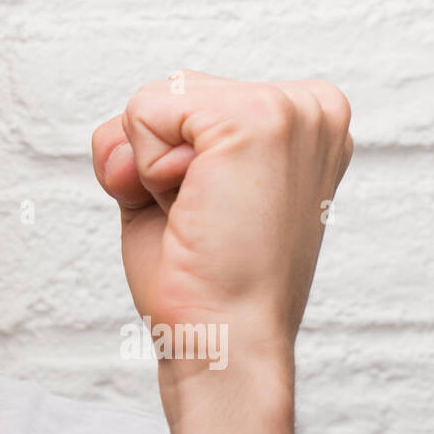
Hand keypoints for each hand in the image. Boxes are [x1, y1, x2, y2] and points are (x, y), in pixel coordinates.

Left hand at [91, 70, 352, 377]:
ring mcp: (290, 108)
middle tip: (201, 220)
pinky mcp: (256, 118)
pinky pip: (144, 113)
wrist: (223, 339)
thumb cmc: (202, 278)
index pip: (186, 98)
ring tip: (197, 216)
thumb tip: (122, 148)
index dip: (169, 160)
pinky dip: (144, 170)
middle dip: (152, 161)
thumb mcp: (179, 186)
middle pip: (166, 93)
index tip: (213, 213)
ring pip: (150, 101)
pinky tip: (189, 209)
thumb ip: (156, 137)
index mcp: (305, 120)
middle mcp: (311, 106)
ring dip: (147, 169)